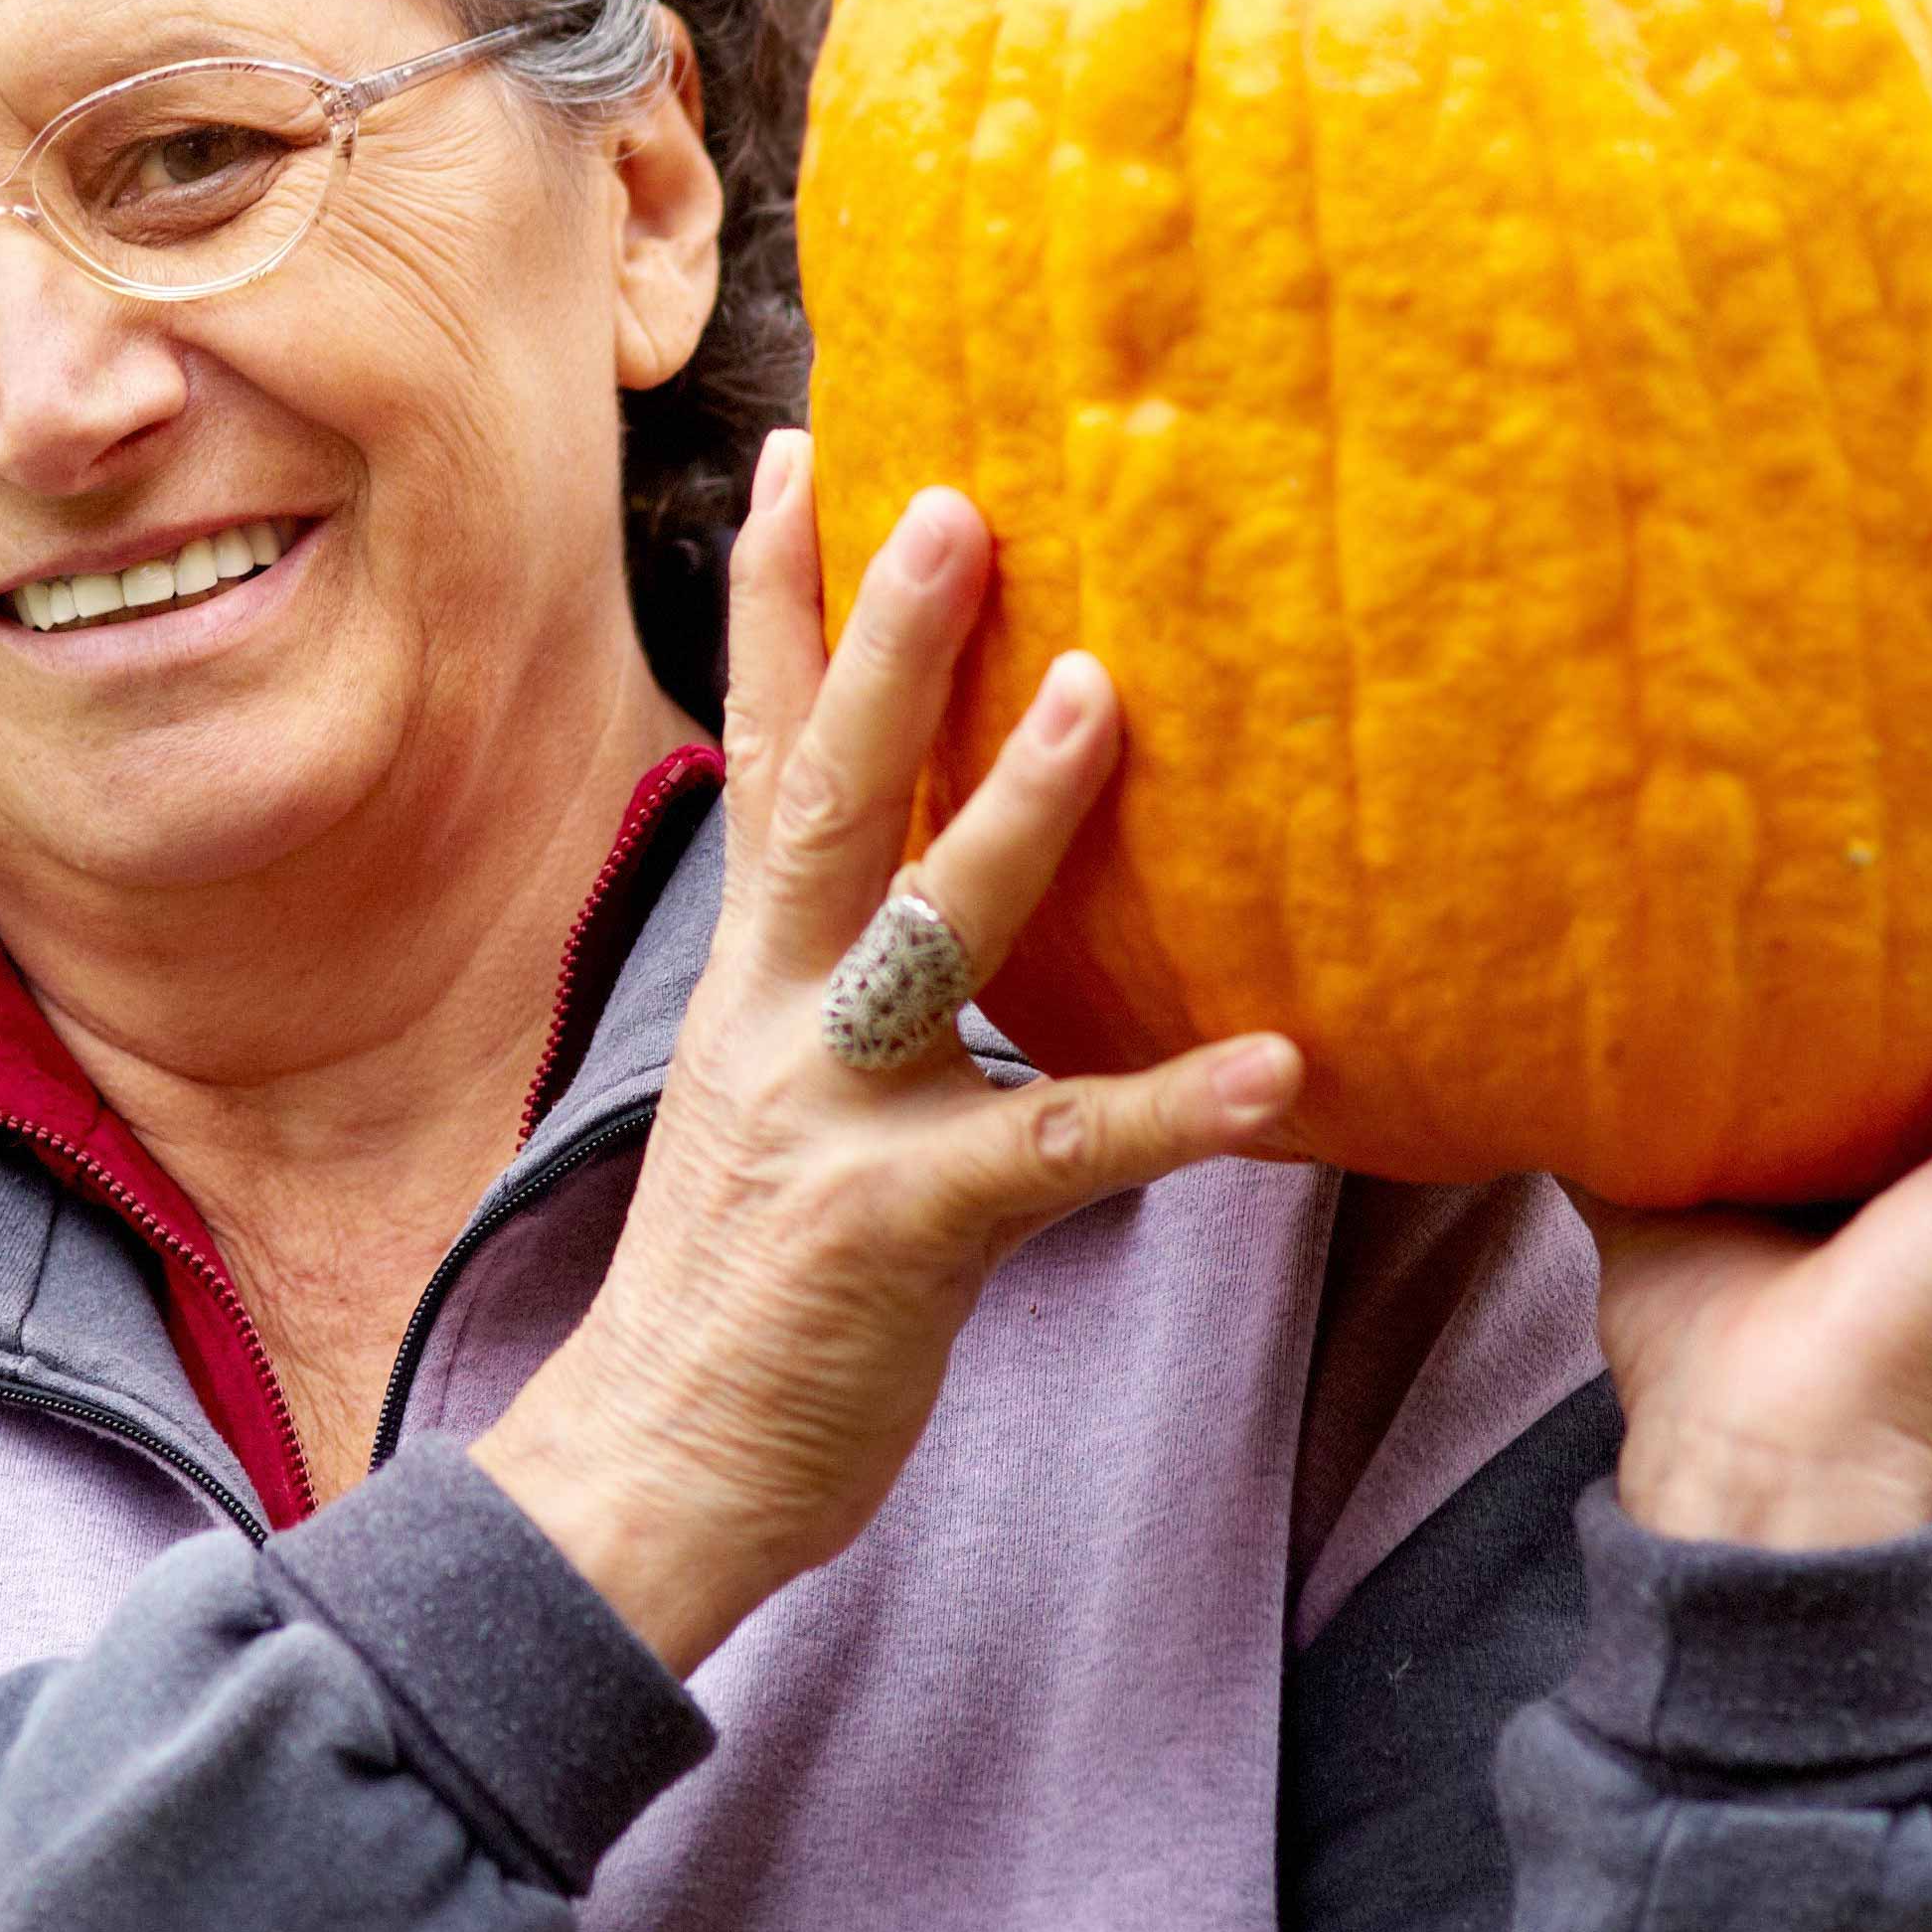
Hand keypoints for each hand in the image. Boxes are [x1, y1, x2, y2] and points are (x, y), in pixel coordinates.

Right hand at [473, 433, 1302, 1669]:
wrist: (647, 1476)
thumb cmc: (731, 1298)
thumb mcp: (759, 1111)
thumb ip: (826, 1003)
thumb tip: (903, 918)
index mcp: (744, 985)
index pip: (756, 755)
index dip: (770, 604)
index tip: (797, 455)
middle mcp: (774, 1022)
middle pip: (823, 794)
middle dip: (884, 640)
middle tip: (955, 495)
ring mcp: (830, 1121)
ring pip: (925, 936)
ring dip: (1015, 811)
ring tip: (1108, 690)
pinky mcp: (898, 1233)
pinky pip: (1055, 1150)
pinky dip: (1177, 1111)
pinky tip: (1284, 1071)